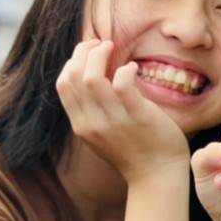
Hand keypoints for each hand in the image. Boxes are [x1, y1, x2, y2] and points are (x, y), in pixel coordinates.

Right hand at [56, 39, 188, 181]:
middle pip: (74, 76)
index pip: (63, 84)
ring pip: (92, 77)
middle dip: (84, 52)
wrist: (157, 176)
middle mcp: (92, 123)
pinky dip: (125, 70)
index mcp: (81, 125)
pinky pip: (122, 84)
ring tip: (113, 47)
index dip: (73, 62)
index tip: (88, 52)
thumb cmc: (133, 149)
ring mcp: (113, 121)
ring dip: (101, 54)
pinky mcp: (137, 117)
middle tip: (102, 44)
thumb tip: (88, 74)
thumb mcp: (101, 133)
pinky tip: (133, 68)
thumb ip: (91, 110)